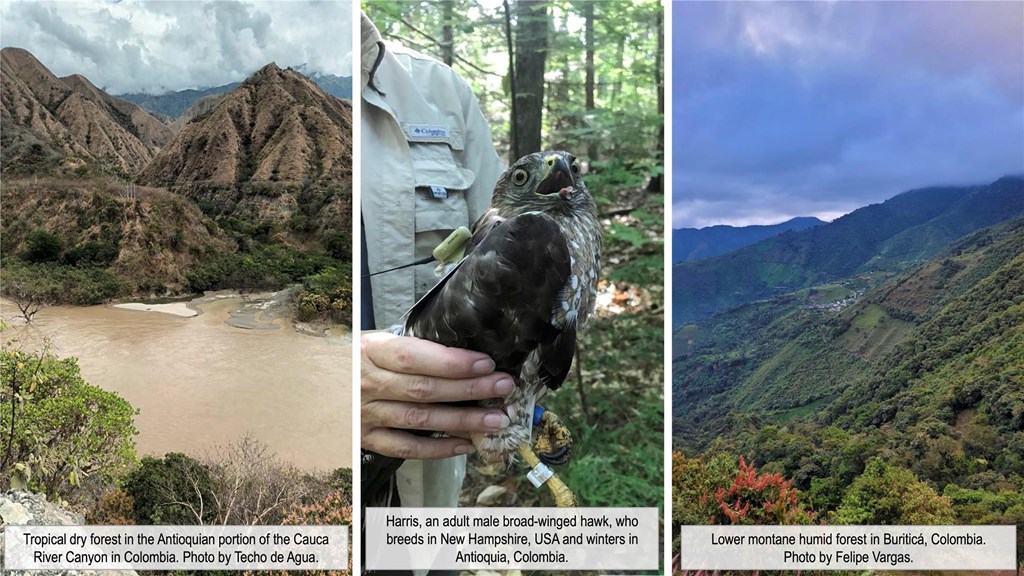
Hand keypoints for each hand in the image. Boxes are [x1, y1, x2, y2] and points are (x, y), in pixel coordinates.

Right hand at [361, 331, 513, 459]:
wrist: (308, 385)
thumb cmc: (352, 358)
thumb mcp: (372, 340)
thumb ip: (408, 347)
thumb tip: (460, 355)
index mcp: (370, 351)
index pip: (416, 357)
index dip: (452, 362)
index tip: (485, 363)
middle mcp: (367, 384)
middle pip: (425, 389)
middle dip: (470, 389)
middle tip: (504, 387)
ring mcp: (366, 414)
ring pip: (421, 420)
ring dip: (462, 420)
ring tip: (496, 419)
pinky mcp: (366, 439)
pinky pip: (406, 447)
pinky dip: (437, 449)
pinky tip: (465, 444)